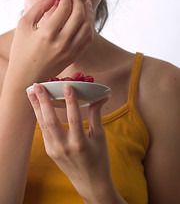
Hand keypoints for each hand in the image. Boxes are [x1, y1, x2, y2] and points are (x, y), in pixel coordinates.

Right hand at [8, 0, 93, 87]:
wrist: (27, 76)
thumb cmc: (22, 50)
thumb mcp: (24, 25)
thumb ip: (39, 7)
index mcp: (47, 33)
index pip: (65, 9)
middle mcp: (61, 43)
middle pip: (79, 16)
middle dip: (79, 2)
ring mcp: (70, 51)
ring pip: (87, 28)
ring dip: (89, 14)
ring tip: (86, 6)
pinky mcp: (74, 57)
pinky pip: (87, 40)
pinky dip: (89, 28)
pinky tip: (86, 21)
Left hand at [27, 84, 114, 201]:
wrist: (90, 182)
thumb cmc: (99, 159)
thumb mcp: (100, 137)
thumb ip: (96, 116)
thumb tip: (101, 97)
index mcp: (80, 143)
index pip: (73, 117)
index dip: (70, 100)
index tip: (66, 85)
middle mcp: (64, 147)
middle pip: (51, 120)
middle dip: (44, 101)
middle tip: (38, 85)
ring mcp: (54, 150)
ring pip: (43, 125)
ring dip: (37, 107)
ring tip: (32, 93)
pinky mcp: (49, 151)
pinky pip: (43, 131)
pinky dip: (40, 117)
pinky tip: (37, 106)